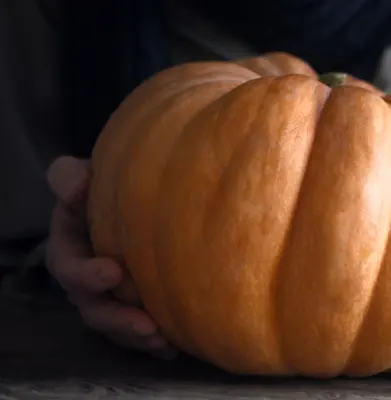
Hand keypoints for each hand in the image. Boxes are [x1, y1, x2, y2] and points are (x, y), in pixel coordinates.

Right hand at [45, 156, 176, 358]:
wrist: (130, 200)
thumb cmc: (103, 188)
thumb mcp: (82, 176)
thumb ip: (69, 177)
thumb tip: (78, 184)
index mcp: (69, 248)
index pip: (67, 267)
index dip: (86, 275)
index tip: (113, 272)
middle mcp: (84, 279)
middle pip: (93, 308)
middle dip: (117, 319)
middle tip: (146, 325)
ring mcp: (107, 297)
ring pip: (115, 327)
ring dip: (137, 337)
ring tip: (163, 341)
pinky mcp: (130, 307)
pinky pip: (137, 333)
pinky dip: (152, 344)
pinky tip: (173, 348)